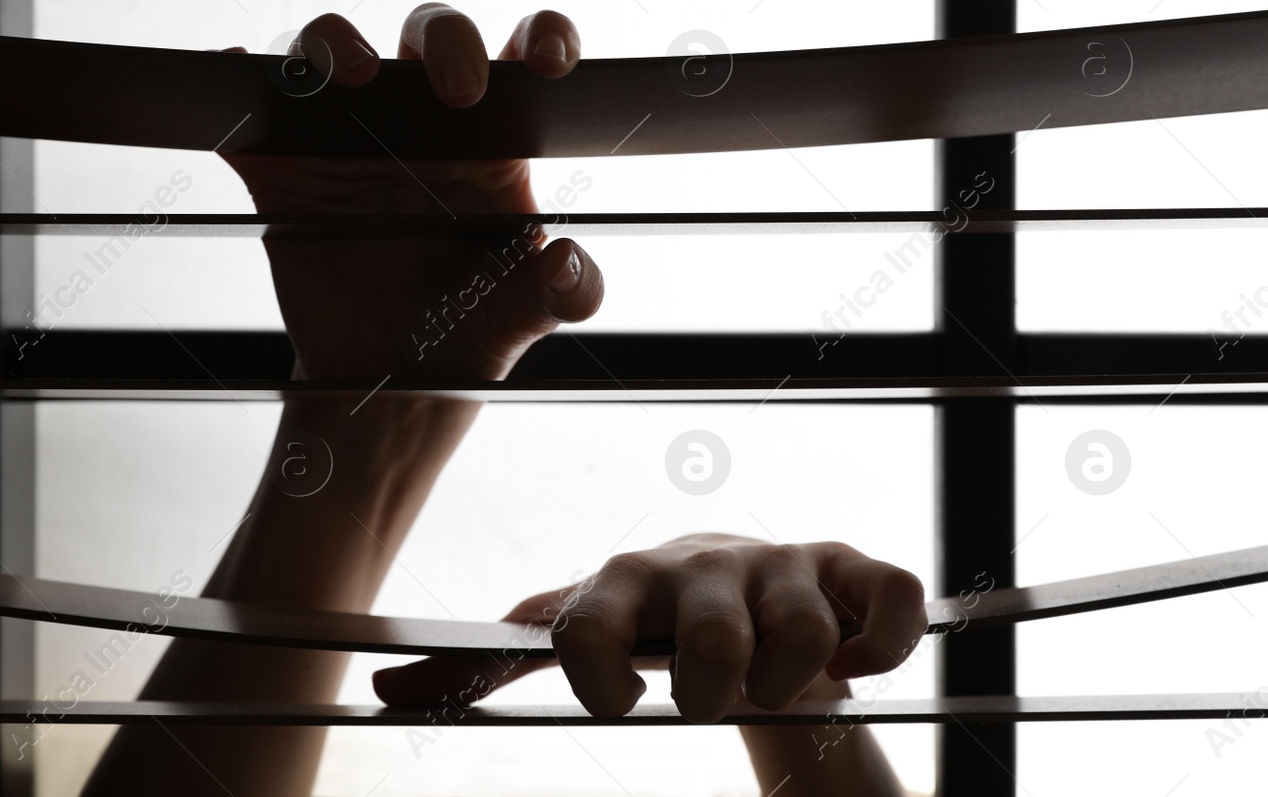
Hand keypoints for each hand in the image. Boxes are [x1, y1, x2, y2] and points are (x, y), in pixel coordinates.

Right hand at [219, 3, 604, 381]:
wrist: (389, 382)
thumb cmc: (468, 332)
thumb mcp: (525, 317)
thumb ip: (566, 292)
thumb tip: (570, 261)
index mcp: (491, 142)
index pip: (521, 62)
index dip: (544, 37)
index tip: (551, 61)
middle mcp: (421, 123)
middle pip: (429, 35)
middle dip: (446, 40)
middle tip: (458, 90)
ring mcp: (347, 140)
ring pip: (331, 51)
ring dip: (333, 43)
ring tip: (349, 78)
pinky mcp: (283, 170)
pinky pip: (254, 112)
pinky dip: (237, 82)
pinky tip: (232, 74)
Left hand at [373, 534, 926, 724]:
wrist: (743, 600)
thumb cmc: (644, 625)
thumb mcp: (569, 637)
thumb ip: (483, 664)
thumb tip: (379, 696)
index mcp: (620, 583)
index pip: (587, 623)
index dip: (592, 674)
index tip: (615, 704)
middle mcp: (699, 564)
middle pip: (707, 641)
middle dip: (709, 687)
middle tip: (707, 694)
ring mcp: (779, 562)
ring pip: (798, 634)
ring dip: (788, 681)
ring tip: (771, 681)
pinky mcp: (852, 567)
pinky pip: (888, 598)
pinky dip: (884, 643)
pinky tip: (857, 660)